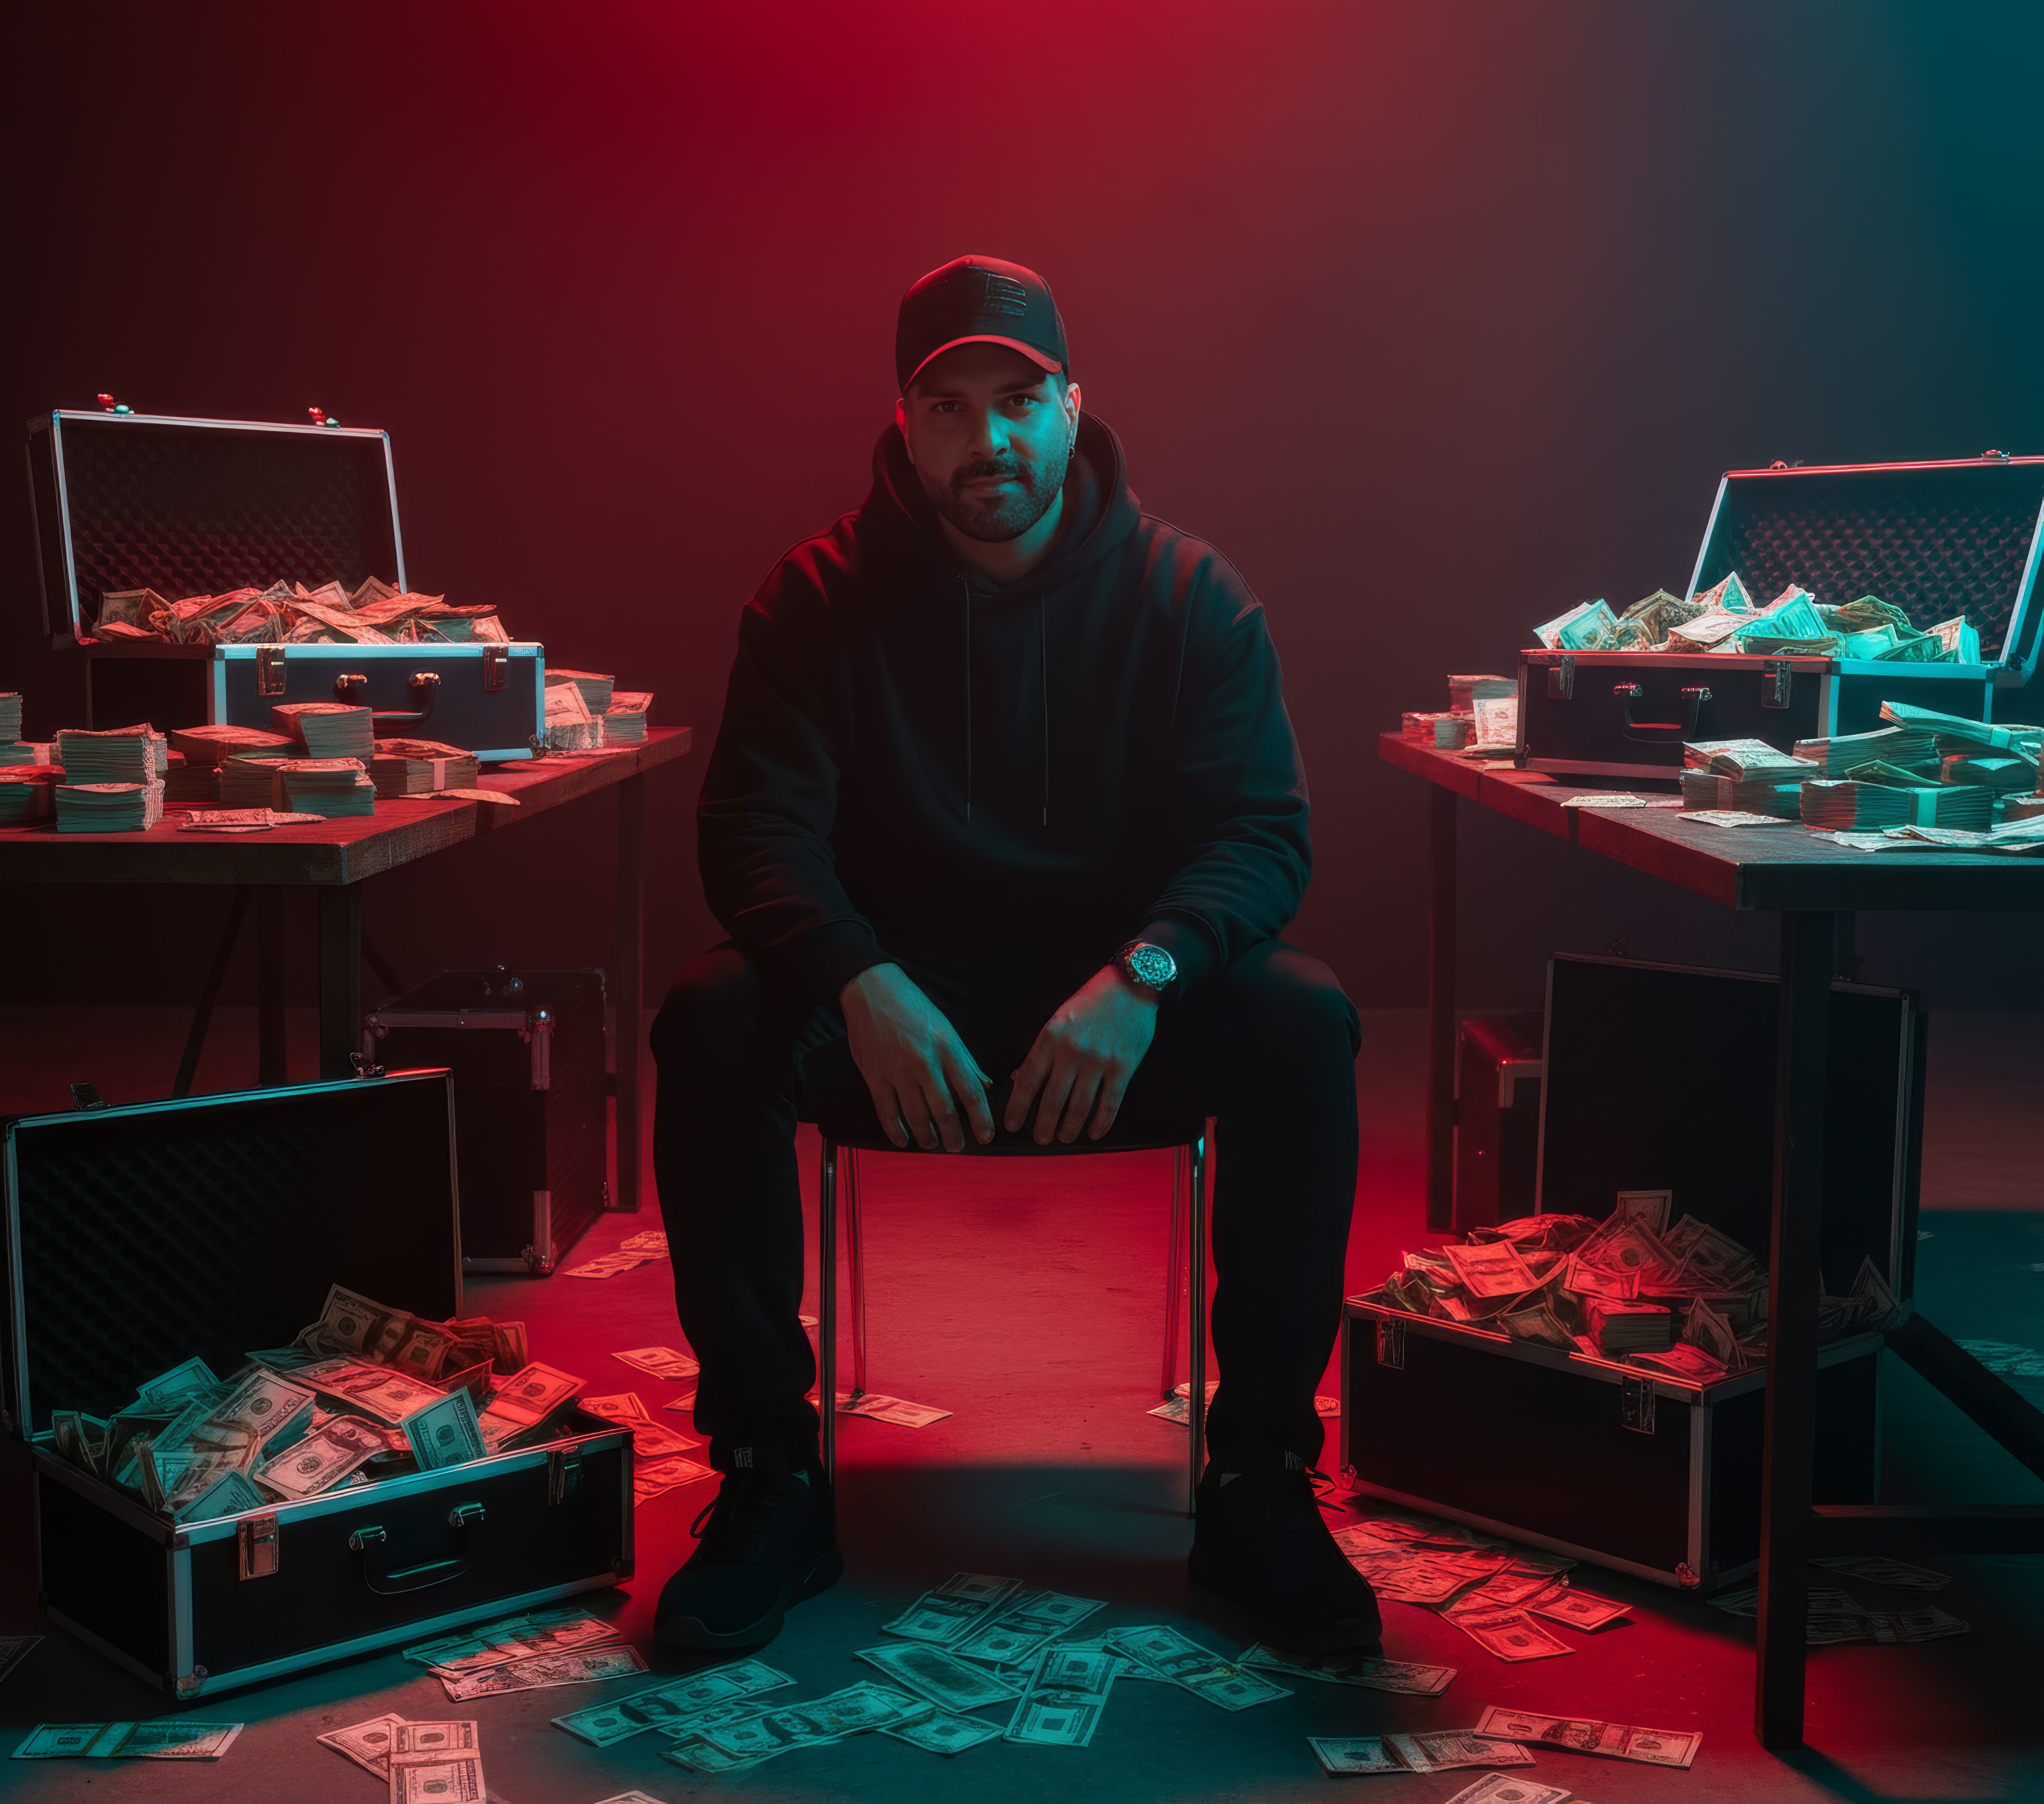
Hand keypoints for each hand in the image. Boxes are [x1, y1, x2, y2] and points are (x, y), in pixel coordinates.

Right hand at [840, 964, 993, 1151]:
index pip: (971, 1091)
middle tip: (957, 1147)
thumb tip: (985, 1084)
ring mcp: (897, 1070)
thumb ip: (965, 1059)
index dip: (981, 1118)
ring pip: (916, 1115)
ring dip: (927, 1135)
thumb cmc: (913, 1006)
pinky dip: (895, 1130)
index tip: (986, 1136)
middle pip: (944, 1110)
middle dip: (954, 1134)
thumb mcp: (946, 1028)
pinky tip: (903, 1140)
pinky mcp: (874, 1075)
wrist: (871, 989)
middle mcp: (924, 1062)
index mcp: (947, 1047)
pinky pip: (886, 1111)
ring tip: (933, 1143)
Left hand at [1005, 965, 1159, 1143]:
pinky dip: (1101, 1122)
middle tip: (1040, 1140)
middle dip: (1043, 1124)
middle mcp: (1072, 1050)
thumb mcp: (1058, 1020)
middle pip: (1053, 1098)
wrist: (1131, 986)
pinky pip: (1109, 1102)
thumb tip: (1019, 1078)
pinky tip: (1094, 1133)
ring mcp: (1099, 1060)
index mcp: (1051, 1037)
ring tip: (1063, 1137)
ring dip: (1070, 1127)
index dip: (1018, 1106)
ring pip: (1080, 1105)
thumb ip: (1040, 1051)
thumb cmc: (1090, 1002)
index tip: (1011, 1125)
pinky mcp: (1123, 1066)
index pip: (1029, 1079)